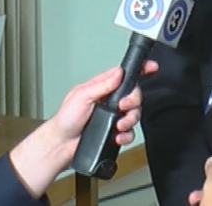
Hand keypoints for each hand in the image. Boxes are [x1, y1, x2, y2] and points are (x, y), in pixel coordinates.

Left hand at [42, 60, 158, 154]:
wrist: (61, 144)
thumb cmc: (65, 119)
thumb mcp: (81, 96)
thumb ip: (101, 84)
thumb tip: (118, 73)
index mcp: (102, 87)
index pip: (124, 74)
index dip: (139, 69)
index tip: (150, 67)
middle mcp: (110, 100)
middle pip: (134, 95)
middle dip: (133, 101)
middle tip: (122, 106)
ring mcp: (114, 116)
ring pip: (135, 113)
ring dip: (130, 120)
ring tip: (118, 125)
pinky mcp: (115, 131)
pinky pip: (130, 132)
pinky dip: (126, 135)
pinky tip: (117, 136)